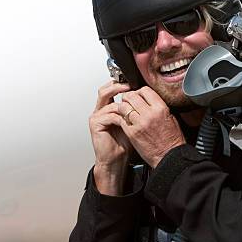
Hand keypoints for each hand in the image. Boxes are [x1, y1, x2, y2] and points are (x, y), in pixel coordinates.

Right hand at [89, 80, 132, 194]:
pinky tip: (128, 121)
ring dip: (123, 105)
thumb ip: (134, 109)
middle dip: (118, 86)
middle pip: (105, 90)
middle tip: (131, 86)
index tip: (135, 82)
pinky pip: (109, 115)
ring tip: (133, 108)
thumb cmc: (125, 143)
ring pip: (109, 102)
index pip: (111, 88)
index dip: (122, 84)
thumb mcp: (132, 121)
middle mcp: (100, 110)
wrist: (116, 159)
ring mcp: (96, 116)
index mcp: (108, 107)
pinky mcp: (95, 124)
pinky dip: (121, 117)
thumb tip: (146, 96)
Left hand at [117, 87, 185, 167]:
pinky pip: (121, 120)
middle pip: (132, 96)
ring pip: (123, 106)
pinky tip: (125, 120)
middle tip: (129, 101)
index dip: (140, 91)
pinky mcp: (132, 133)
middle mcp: (149, 114)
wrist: (169, 156)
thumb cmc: (171, 139)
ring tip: (126, 110)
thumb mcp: (171, 117)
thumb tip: (150, 99)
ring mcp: (139, 123)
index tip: (139, 95)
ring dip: (123, 107)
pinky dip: (122, 118)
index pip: (145, 90)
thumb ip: (159, 106)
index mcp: (161, 108)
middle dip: (129, 97)